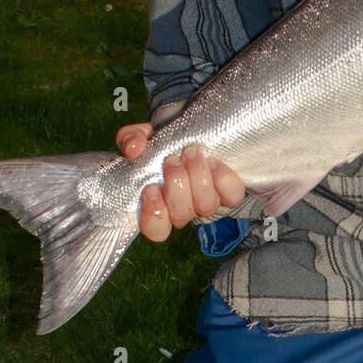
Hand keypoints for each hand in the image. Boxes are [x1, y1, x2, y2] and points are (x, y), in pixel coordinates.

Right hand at [116, 122, 245, 242]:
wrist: (193, 132)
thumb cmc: (162, 142)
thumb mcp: (141, 137)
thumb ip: (130, 139)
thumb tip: (134, 150)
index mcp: (158, 205)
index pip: (156, 230)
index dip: (154, 215)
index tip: (150, 188)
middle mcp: (184, 209)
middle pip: (181, 215)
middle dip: (176, 184)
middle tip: (172, 159)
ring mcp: (207, 202)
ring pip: (206, 206)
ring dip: (197, 177)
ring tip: (191, 153)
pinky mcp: (230, 193)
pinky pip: (232, 196)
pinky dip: (222, 178)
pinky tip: (212, 161)